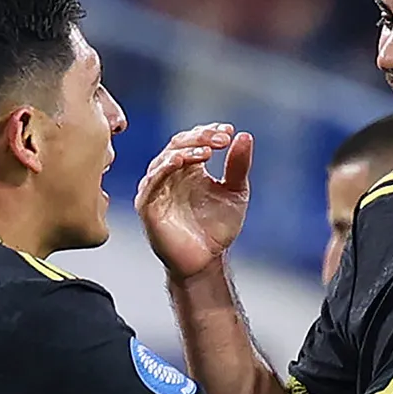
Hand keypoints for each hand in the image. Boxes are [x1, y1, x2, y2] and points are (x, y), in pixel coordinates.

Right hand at [135, 124, 249, 280]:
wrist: (205, 262)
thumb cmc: (217, 229)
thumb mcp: (235, 192)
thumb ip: (238, 166)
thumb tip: (244, 136)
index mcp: (189, 168)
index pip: (192, 140)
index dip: (209, 132)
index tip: (228, 132)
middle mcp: (170, 174)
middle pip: (178, 144)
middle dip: (200, 138)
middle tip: (222, 139)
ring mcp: (157, 188)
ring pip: (165, 158)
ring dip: (186, 151)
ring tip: (208, 151)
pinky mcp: (148, 204)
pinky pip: (152, 180)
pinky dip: (166, 167)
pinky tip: (182, 161)